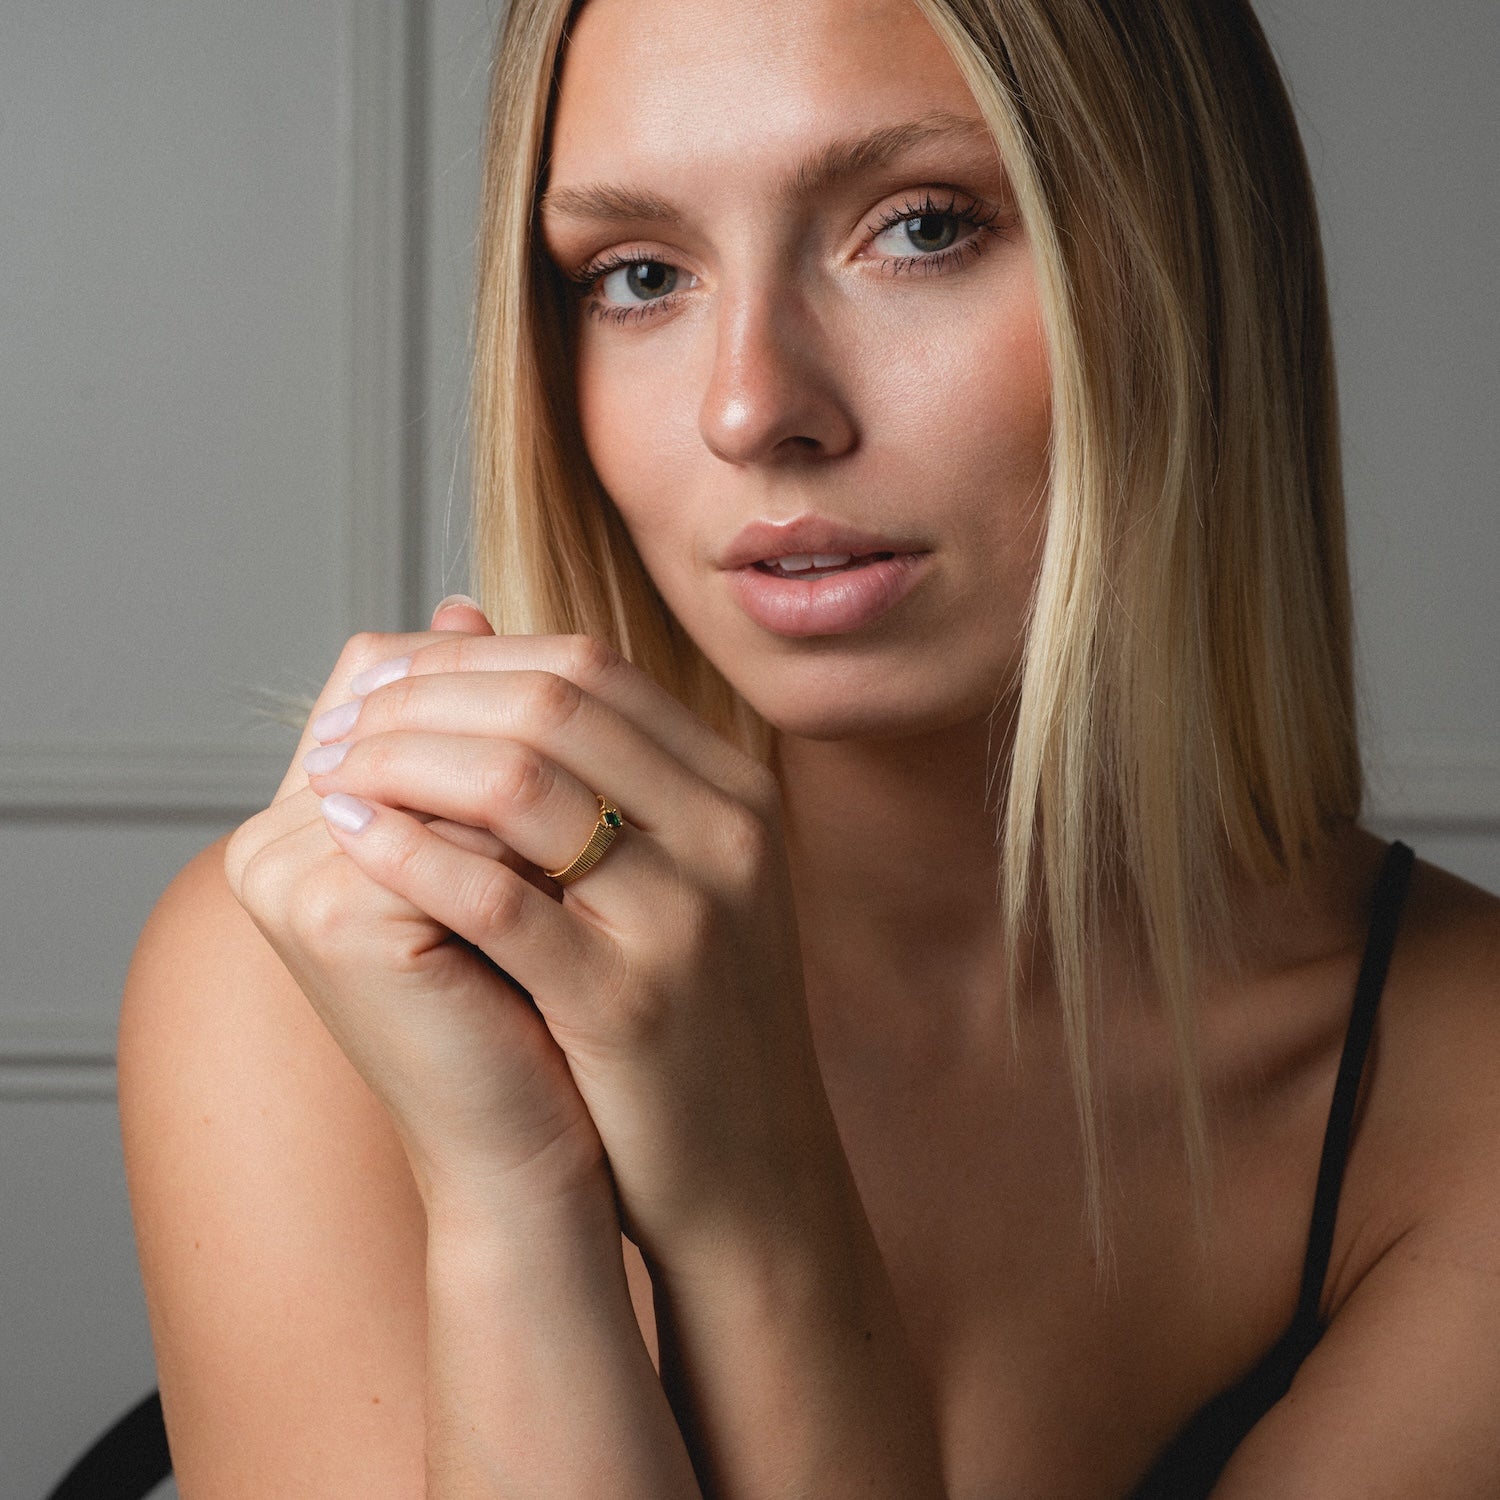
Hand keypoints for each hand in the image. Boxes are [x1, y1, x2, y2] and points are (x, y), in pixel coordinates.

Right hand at [224, 602, 613, 1221]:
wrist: (526, 1159)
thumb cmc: (527, 1012)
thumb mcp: (498, 861)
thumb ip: (478, 743)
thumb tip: (470, 602)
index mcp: (301, 817)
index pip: (389, 675)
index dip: (493, 657)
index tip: (588, 660)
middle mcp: (274, 838)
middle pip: (408, 692)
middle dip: (519, 681)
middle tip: (613, 679)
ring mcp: (294, 875)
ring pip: (444, 745)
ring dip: (538, 736)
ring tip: (618, 756)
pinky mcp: (338, 918)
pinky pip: (459, 821)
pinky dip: (540, 814)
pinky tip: (609, 822)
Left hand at [297, 631, 839, 1266]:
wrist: (753, 1177)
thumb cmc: (692, 1022)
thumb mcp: (678, 880)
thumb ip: (601, 776)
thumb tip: (471, 643)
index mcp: (738, 794)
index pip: (590, 667)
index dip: (471, 659)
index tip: (387, 679)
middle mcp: (727, 836)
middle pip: (554, 701)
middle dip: (423, 697)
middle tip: (339, 721)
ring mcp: (686, 918)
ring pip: (522, 781)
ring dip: (400, 759)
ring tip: (330, 774)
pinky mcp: (629, 1004)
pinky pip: (497, 898)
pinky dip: (408, 852)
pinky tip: (349, 839)